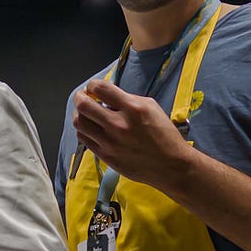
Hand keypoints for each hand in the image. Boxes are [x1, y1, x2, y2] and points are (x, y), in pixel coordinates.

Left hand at [71, 79, 192, 191]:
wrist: (171, 165)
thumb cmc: (164, 135)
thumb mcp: (151, 107)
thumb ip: (127, 99)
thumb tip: (106, 97)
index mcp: (133, 108)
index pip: (100, 88)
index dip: (92, 85)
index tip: (93, 88)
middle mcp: (118, 125)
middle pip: (83, 105)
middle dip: (80, 97)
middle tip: (83, 97)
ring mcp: (110, 142)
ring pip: (79, 123)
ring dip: (80, 114)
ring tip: (86, 113)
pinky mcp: (106, 156)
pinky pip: (84, 139)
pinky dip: (85, 130)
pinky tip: (92, 129)